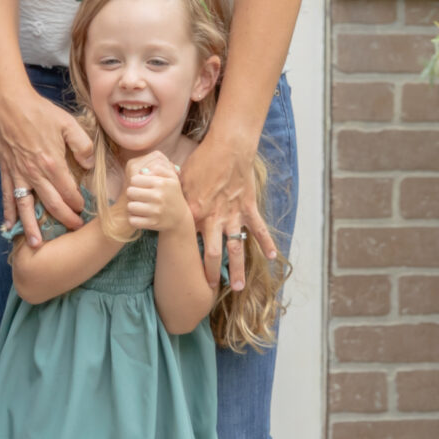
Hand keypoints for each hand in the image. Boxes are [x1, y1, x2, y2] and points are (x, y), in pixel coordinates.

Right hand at [0, 86, 91, 245]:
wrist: (10, 105)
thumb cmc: (39, 112)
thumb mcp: (68, 124)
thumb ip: (82, 145)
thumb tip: (88, 164)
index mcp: (52, 163)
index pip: (69, 192)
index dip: (78, 203)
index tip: (84, 209)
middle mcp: (35, 174)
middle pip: (52, 204)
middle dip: (65, 219)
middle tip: (74, 227)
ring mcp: (19, 175)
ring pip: (27, 208)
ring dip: (33, 228)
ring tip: (37, 244)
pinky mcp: (7, 172)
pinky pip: (7, 197)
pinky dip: (8, 213)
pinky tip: (9, 226)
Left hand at [122, 152, 189, 233]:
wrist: (180, 218)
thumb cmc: (172, 194)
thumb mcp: (171, 177)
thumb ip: (158, 168)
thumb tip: (142, 171)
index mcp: (161, 183)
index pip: (134, 179)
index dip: (136, 182)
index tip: (142, 186)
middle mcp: (158, 196)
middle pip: (130, 192)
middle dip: (133, 194)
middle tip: (139, 197)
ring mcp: (155, 211)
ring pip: (130, 206)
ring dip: (133, 207)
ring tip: (140, 206)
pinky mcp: (152, 223)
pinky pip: (132, 220)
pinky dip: (134, 219)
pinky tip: (140, 216)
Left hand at [179, 129, 272, 291]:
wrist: (228, 147)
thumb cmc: (203, 161)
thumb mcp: (184, 180)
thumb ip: (178, 197)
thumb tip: (165, 205)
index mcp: (196, 212)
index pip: (188, 241)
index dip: (183, 257)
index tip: (180, 272)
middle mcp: (215, 218)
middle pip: (211, 253)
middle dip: (209, 273)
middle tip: (206, 291)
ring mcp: (234, 215)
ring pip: (236, 248)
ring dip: (236, 269)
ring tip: (236, 288)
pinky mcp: (249, 208)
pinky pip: (259, 229)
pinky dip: (267, 243)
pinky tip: (273, 257)